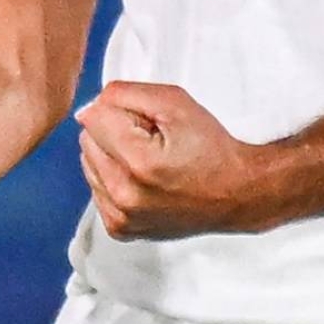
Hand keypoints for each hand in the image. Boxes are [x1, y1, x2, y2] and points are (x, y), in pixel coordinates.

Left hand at [76, 82, 262, 240]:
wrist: (236, 193)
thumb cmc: (211, 147)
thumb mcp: (174, 102)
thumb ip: (126, 94)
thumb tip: (90, 106)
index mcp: (138, 162)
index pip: (93, 116)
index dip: (121, 109)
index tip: (147, 120)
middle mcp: (124, 195)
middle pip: (87, 140)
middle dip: (113, 131)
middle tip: (151, 139)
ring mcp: (121, 217)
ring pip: (89, 164)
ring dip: (112, 155)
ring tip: (148, 159)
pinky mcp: (121, 229)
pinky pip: (97, 189)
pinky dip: (114, 178)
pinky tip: (142, 179)